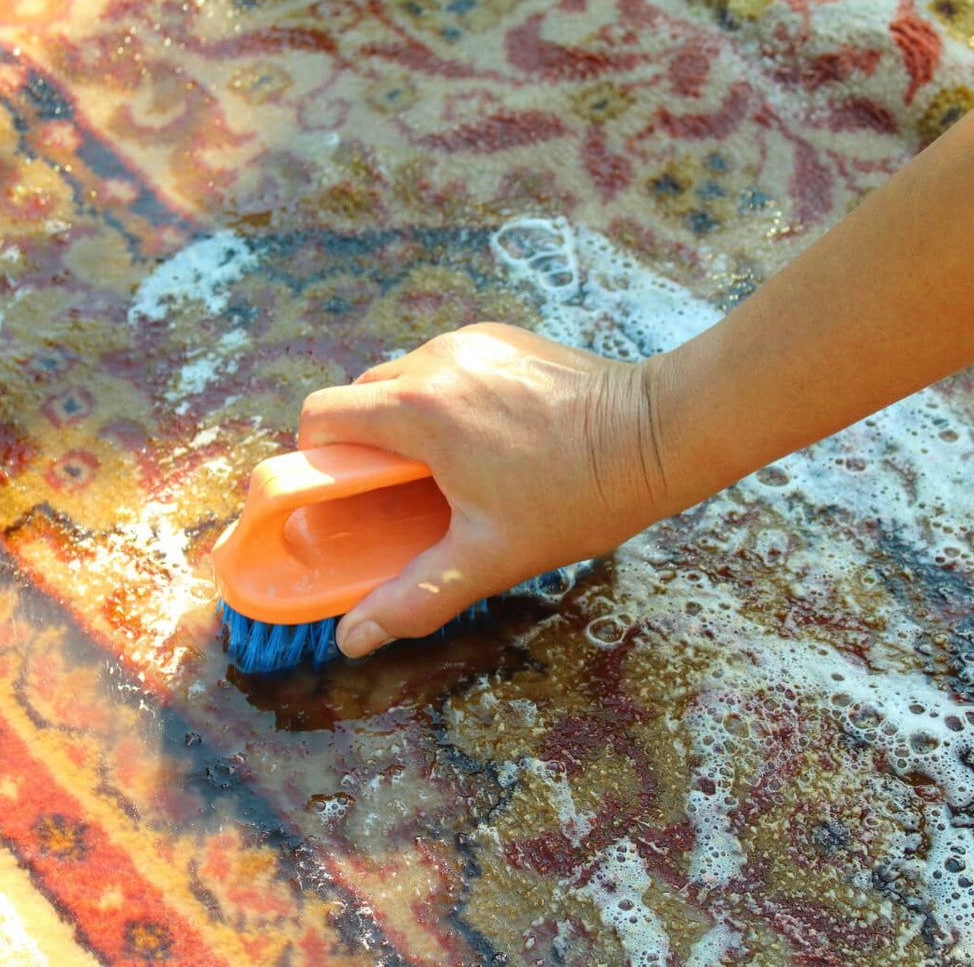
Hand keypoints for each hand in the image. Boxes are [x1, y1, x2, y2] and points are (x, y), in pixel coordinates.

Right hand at [299, 323, 671, 656]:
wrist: (656, 436)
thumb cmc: (577, 495)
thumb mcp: (490, 557)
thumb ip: (414, 597)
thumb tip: (353, 638)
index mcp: (420, 410)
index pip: (322, 416)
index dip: (318, 459)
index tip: (346, 496)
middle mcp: (436, 361)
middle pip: (361, 396)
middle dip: (367, 446)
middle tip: (404, 496)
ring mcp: (472, 341)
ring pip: (404, 378)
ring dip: (409, 422)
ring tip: (454, 471)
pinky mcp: (502, 335)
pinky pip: (447, 365)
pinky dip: (449, 399)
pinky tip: (491, 440)